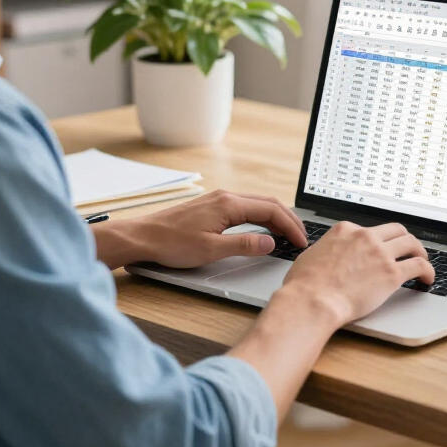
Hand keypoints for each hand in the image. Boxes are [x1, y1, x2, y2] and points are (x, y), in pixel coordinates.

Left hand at [91, 189, 307, 269]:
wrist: (143, 236)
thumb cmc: (171, 243)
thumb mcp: (211, 250)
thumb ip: (244, 246)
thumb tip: (270, 242)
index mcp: (229, 204)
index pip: (271, 211)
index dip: (291, 227)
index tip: (302, 243)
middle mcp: (226, 196)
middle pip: (268, 203)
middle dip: (289, 220)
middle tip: (302, 238)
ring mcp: (219, 199)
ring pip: (258, 204)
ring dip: (276, 217)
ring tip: (288, 234)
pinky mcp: (212, 206)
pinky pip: (246, 207)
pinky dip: (262, 216)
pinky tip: (264, 228)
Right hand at [280, 221, 433, 325]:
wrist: (313, 300)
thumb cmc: (305, 284)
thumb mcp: (311, 255)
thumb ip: (325, 251)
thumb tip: (327, 256)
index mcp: (345, 230)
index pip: (369, 229)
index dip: (377, 240)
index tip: (381, 249)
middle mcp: (365, 236)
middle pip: (395, 230)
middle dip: (404, 239)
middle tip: (409, 249)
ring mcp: (380, 253)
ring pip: (411, 243)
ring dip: (420, 251)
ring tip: (423, 261)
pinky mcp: (391, 273)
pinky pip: (418, 265)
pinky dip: (427, 270)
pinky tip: (427, 279)